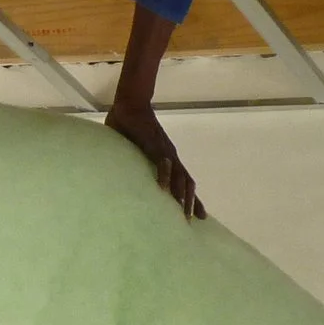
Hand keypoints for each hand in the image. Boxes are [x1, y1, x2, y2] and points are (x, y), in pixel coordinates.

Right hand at [106, 100, 203, 219]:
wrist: (131, 102)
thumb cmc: (131, 125)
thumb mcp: (135, 150)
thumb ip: (135, 163)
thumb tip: (125, 178)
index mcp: (167, 158)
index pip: (184, 181)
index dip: (192, 198)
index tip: (199, 217)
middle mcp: (171, 156)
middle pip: (187, 182)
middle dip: (191, 202)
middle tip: (191, 222)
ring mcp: (164, 150)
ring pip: (179, 175)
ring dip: (181, 194)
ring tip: (181, 211)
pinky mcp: (154, 144)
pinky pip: (162, 161)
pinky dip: (164, 175)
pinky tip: (164, 189)